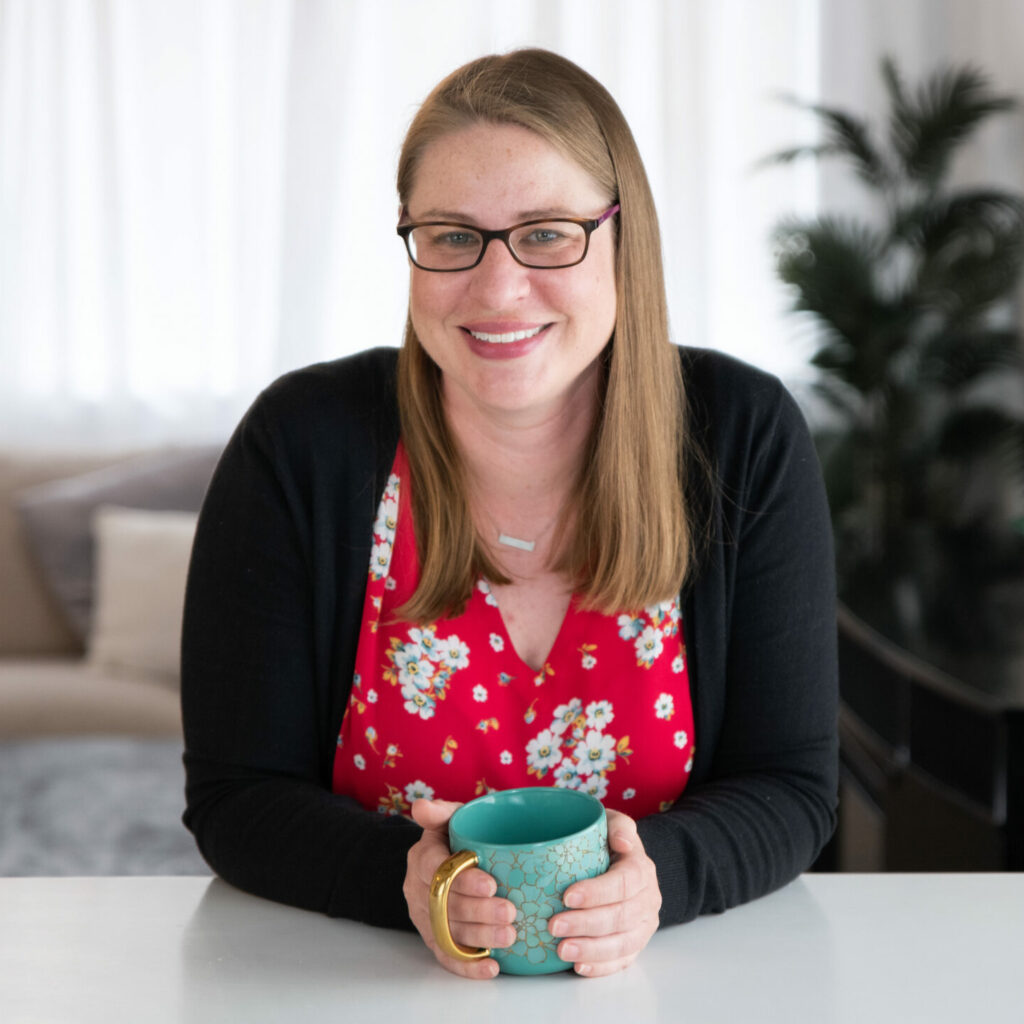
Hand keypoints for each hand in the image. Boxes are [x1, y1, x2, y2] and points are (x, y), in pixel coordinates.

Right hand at [403, 798, 516, 978]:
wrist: (444, 862)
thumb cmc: (455, 837)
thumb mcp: (449, 819)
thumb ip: (441, 812)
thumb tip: (421, 805)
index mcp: (421, 858)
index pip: (435, 870)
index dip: (462, 880)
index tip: (492, 884)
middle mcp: (417, 890)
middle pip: (444, 906)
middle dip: (479, 912)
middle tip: (510, 912)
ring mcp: (424, 918)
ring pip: (448, 933)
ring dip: (480, 937)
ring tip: (510, 935)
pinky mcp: (434, 939)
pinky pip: (447, 957)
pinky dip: (469, 966)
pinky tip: (492, 967)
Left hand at [547, 808, 661, 976]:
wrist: (625, 863)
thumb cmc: (609, 842)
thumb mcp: (613, 823)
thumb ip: (618, 825)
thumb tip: (622, 841)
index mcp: (641, 869)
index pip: (624, 883)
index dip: (597, 892)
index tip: (567, 896)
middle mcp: (648, 899)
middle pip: (621, 916)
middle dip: (586, 924)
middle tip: (554, 925)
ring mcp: (644, 925)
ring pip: (623, 943)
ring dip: (592, 950)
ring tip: (562, 950)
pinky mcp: (636, 944)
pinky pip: (623, 960)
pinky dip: (601, 967)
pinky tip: (579, 967)